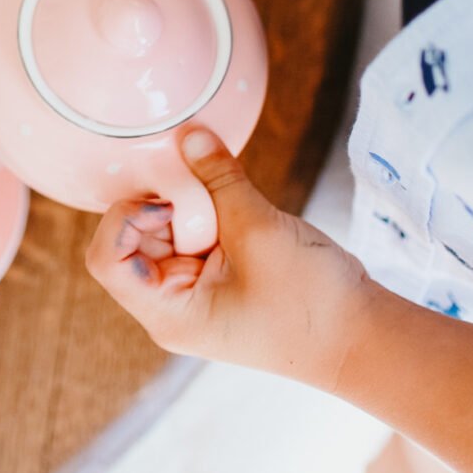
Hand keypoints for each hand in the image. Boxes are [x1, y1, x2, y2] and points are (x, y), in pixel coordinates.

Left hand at [85, 128, 374, 390]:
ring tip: (225, 202)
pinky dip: (206, 218)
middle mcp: (170, 309)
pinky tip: (233, 208)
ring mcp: (193, 298)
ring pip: (162, 237)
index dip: (124, 218)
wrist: (365, 339)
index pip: (106, 259)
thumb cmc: (313, 300)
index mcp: (167, 313)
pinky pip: (192, 242)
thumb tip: (188, 133)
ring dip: (187, 211)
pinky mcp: (216, 284)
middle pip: (130, 242)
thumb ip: (219, 179)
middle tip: (199, 188)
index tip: (170, 200)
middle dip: (159, 208)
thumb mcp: (260, 229)